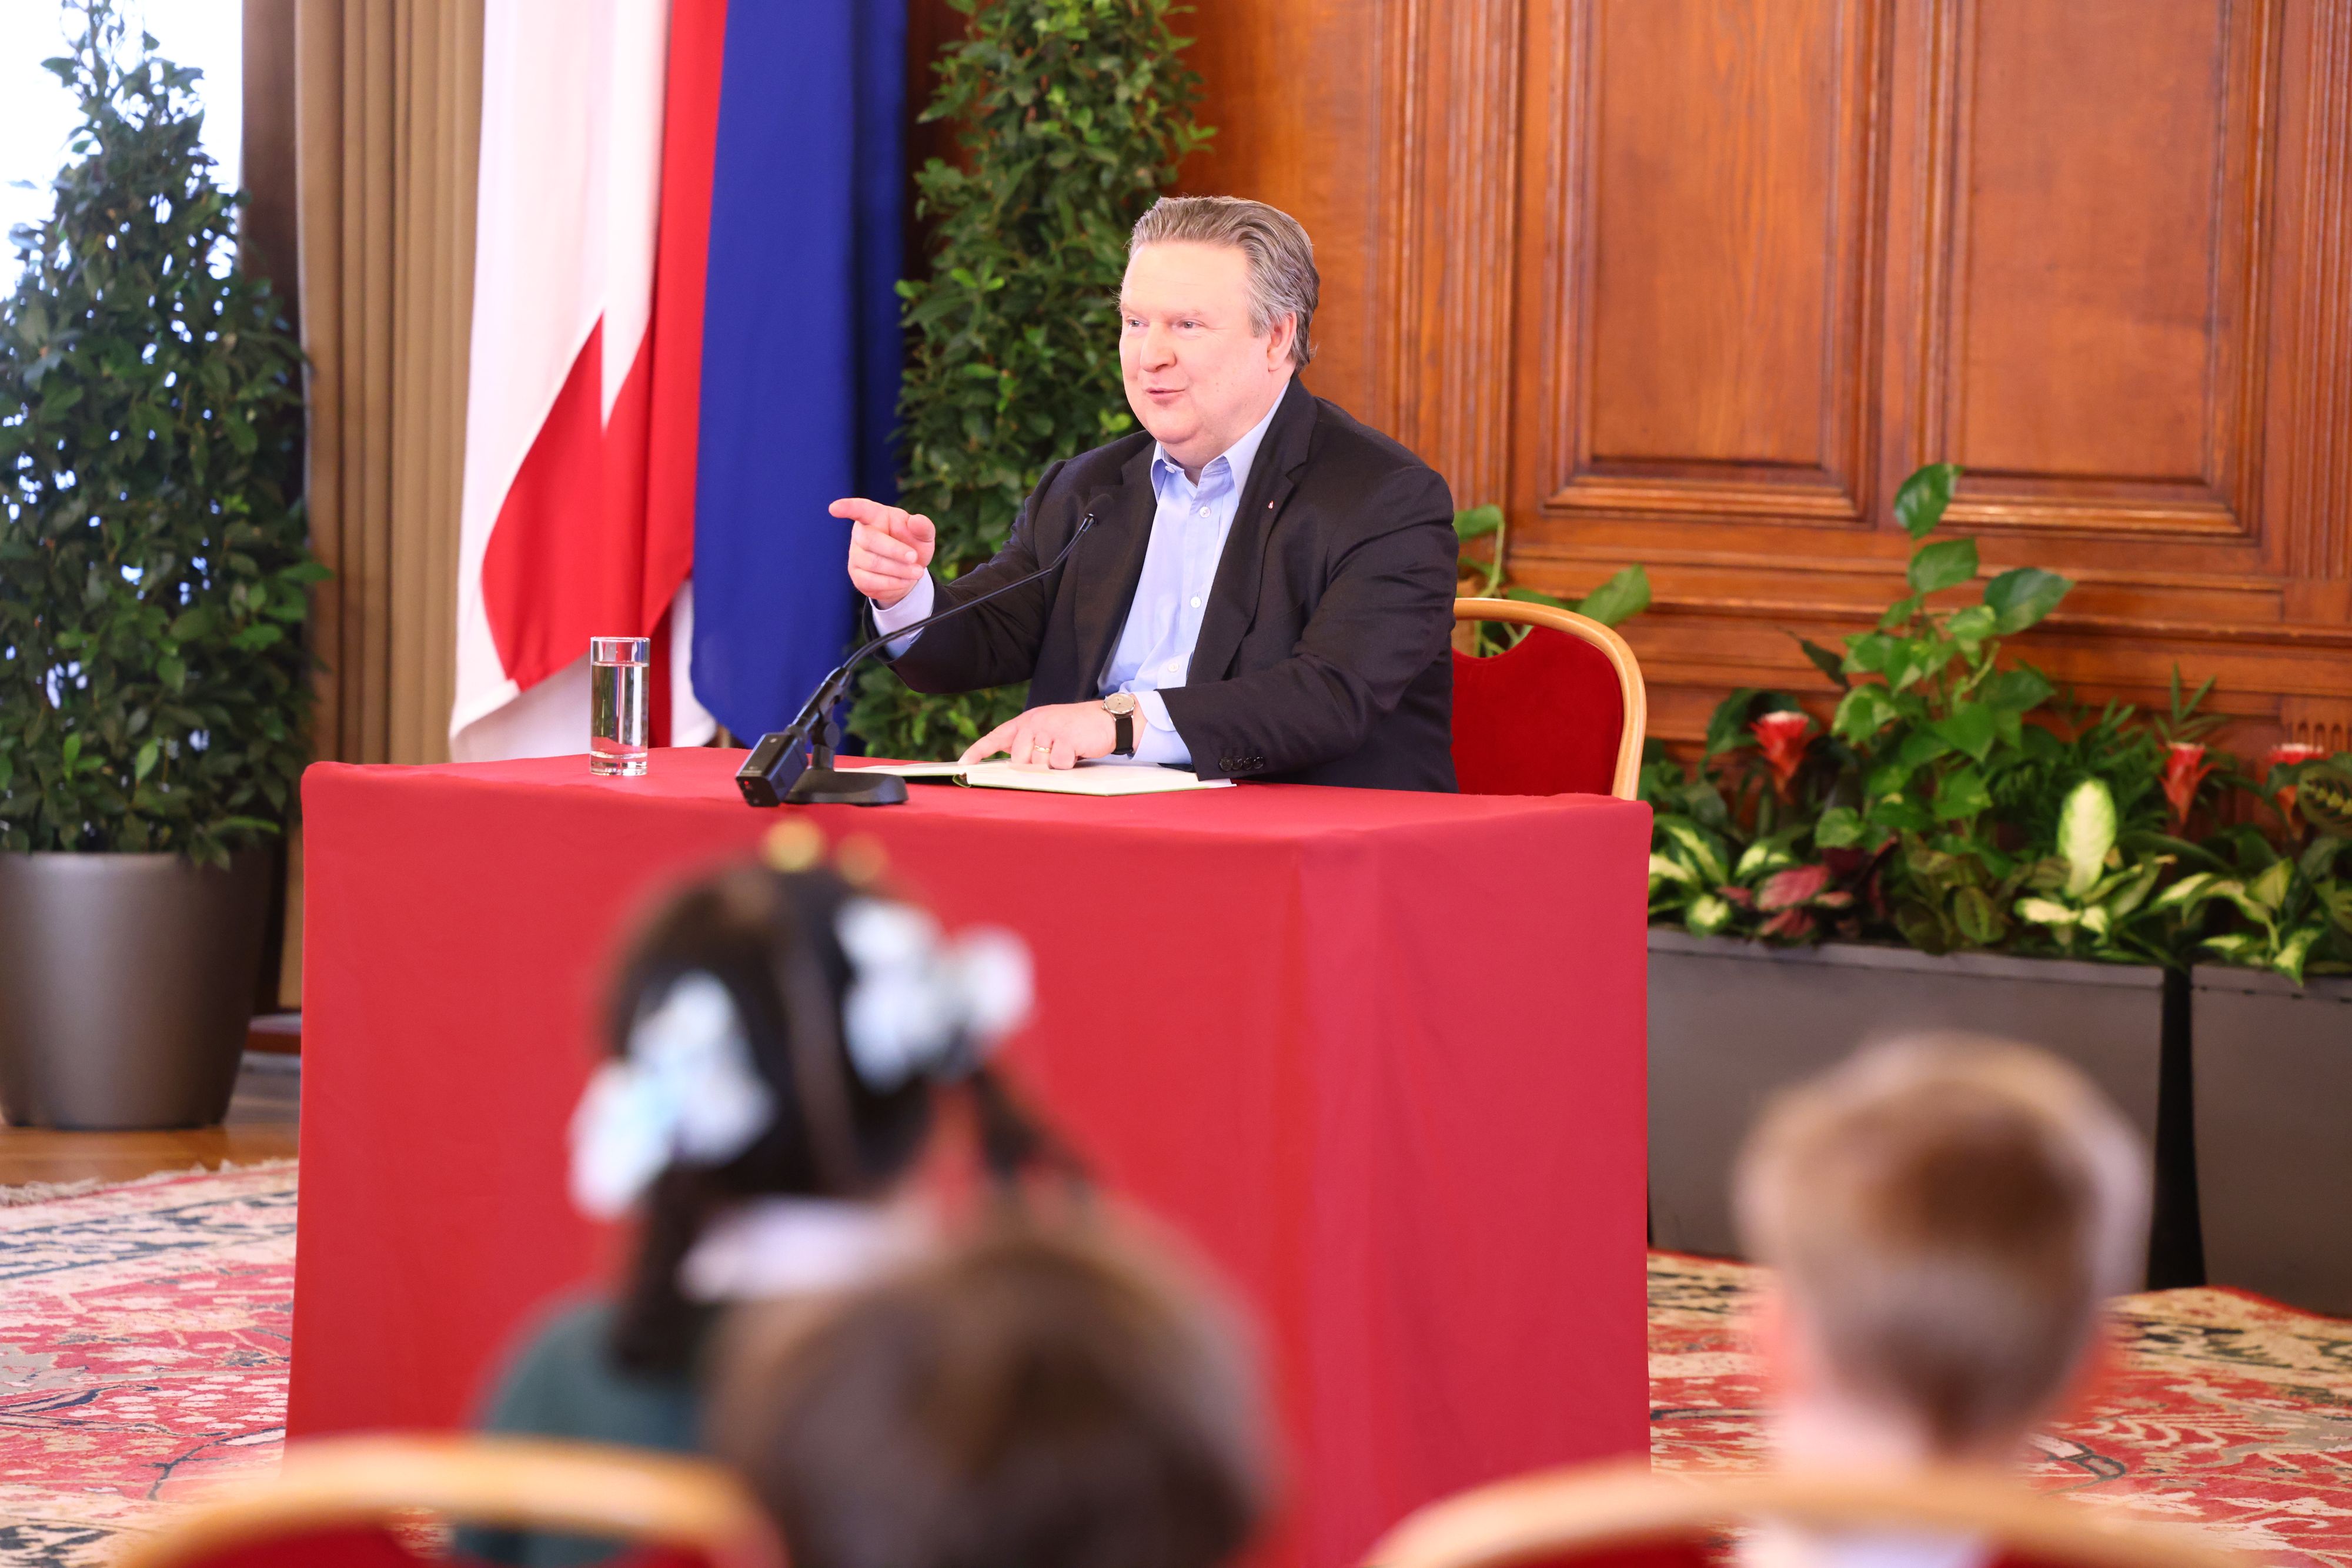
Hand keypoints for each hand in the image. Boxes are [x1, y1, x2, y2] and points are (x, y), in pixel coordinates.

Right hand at [834, 497, 935, 607]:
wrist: (909, 573)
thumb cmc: (913, 545)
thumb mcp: (924, 536)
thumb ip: (923, 527)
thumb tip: (915, 522)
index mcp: (876, 516)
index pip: (860, 509)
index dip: (847, 508)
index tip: (834, 508)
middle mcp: (862, 533)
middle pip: (870, 540)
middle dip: (895, 550)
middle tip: (914, 557)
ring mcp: (856, 555)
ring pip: (873, 563)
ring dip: (899, 570)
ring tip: (916, 572)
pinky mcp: (857, 575)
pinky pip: (871, 581)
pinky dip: (893, 583)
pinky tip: (904, 580)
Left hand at [962, 702, 1119, 769]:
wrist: (1106, 719)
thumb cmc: (1075, 730)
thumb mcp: (1048, 731)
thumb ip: (1028, 744)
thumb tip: (1012, 767)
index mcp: (1027, 721)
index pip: (996, 737)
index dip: (977, 752)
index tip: (962, 765)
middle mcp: (1034, 722)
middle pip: (1019, 760)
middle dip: (1034, 767)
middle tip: (1053, 757)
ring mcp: (1049, 729)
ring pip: (1038, 764)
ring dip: (1053, 766)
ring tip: (1067, 752)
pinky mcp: (1066, 737)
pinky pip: (1059, 764)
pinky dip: (1068, 764)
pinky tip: (1077, 752)